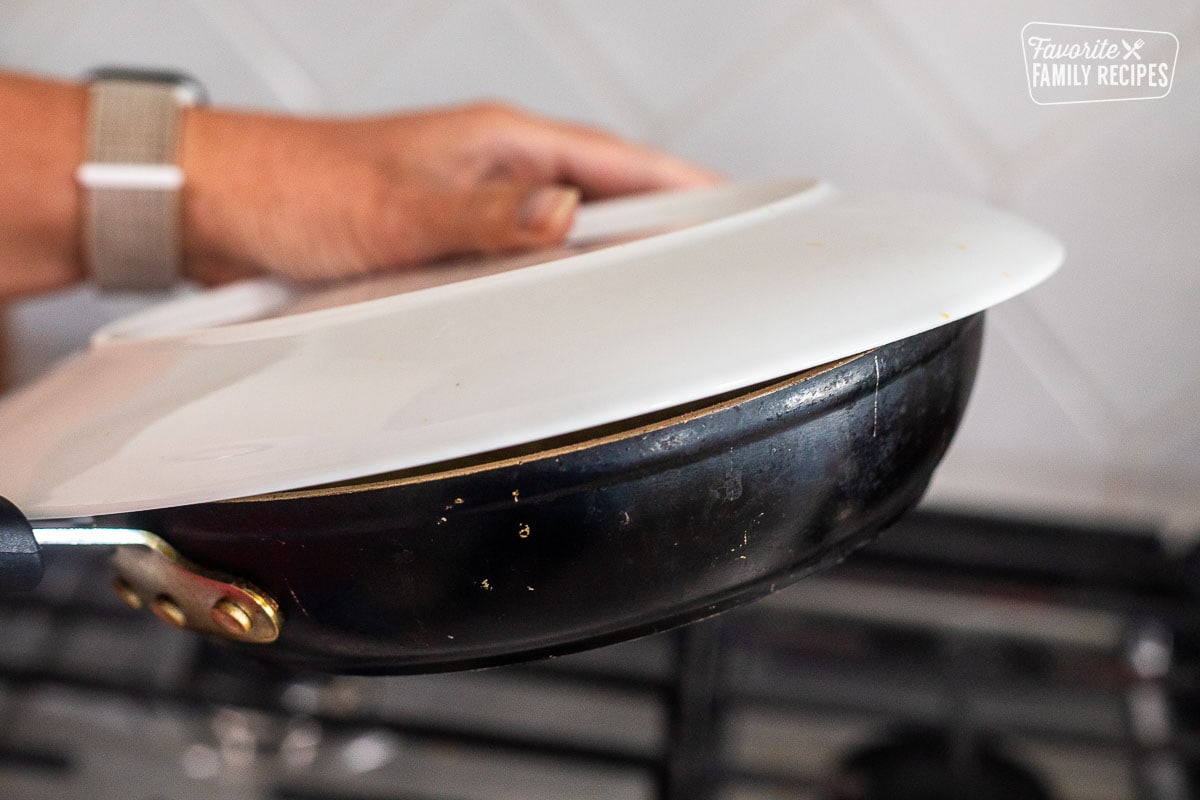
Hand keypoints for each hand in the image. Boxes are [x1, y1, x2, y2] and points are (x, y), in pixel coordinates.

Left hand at [180, 103, 719, 284]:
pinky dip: (552, 280)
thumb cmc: (296, 189)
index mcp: (500, 141)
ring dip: (604, 258)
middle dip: (659, 229)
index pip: (620, 161)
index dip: (685, 186)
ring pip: (565, 231)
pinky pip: (523, 257)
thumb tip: (565, 218)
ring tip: (650, 297)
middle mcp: (495, 167)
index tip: (742, 210)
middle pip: (604, 197)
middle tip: (709, 270)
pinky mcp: (447, 236)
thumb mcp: (398, 211)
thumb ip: (485, 219)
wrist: (221, 204)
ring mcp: (474, 201)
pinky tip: (560, 310)